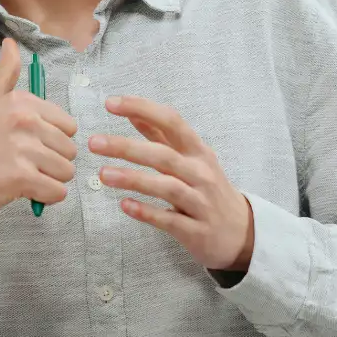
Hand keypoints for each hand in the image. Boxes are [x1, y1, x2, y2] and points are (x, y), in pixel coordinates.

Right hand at [0, 38, 77, 234]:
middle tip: (21, 164)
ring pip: (66, 172)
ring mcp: (22, 149)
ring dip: (49, 181)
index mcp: (20, 101)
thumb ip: (4, 74)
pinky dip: (45, 197)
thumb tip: (11, 42)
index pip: (68, 125)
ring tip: (21, 178)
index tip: (27, 146)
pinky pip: (57, 192)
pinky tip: (23, 192)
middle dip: (52, 162)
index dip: (51, 141)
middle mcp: (24, 120)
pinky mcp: (20, 178)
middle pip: (69, 150)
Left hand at [92, 97, 256, 273]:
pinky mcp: (196, 231)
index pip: (172, 122)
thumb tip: (133, 113)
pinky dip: (147, 212)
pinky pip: (169, 220)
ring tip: (103, 174)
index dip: (142, 109)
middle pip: (164, 155)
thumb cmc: (209, 189)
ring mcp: (200, 202)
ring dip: (134, 179)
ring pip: (166, 187)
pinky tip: (125, 205)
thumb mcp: (193, 159)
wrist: (242, 233)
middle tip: (94, 142)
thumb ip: (163, 137)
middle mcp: (201, 173)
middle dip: (127, 147)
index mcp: (198, 152)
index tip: (111, 103)